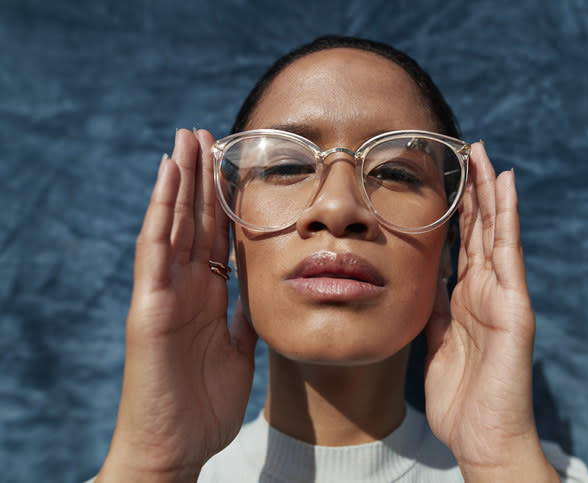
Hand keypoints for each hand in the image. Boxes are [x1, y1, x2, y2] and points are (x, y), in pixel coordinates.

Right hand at [98, 129, 256, 481]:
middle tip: (205, 134)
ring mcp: (164, 294)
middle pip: (194, 221)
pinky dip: (161, 211)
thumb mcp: (238, 350)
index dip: (224, 200)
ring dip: (180, 181)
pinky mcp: (149, 307)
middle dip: (200, 178)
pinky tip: (168, 177)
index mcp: (207, 296)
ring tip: (186, 139)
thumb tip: (261, 292)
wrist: (175, 448)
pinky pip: (155, 250)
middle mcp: (184, 287)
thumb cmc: (203, 406)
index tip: (232, 164)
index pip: (216, 236)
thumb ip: (244, 317)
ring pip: (173, 224)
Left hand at [424, 143, 555, 480]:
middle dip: (474, 189)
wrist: (482, 437)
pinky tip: (504, 186)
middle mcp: (486, 290)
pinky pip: (507, 254)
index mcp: (465, 299)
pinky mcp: (514, 307)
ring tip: (485, 153)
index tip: (447, 176)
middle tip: (468, 148)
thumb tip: (424, 280)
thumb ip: (432, 310)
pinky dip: (506, 219)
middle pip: (479, 229)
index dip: (456, 209)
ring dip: (489, 191)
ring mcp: (502, 296)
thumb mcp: (434, 343)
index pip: (461, 243)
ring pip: (495, 232)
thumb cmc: (460, 398)